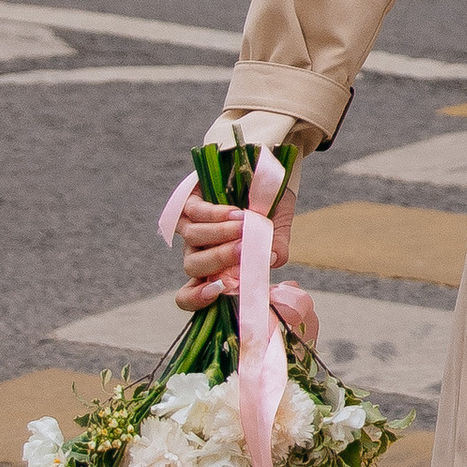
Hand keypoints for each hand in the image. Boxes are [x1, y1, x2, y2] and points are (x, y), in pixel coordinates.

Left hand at [174, 130, 302, 310]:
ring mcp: (192, 227)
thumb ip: (275, 247)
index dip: (196, 299)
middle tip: (243, 250)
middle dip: (218, 260)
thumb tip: (272, 260)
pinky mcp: (189, 202)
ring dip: (220, 235)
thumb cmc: (269, 206)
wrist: (264, 167)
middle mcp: (199, 251)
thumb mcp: (277, 228)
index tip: (218, 292)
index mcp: (216, 268)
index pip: (191, 294)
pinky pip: (195, 213)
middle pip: (193, 267)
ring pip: (193, 240)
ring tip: (246, 225)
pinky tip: (236, 212)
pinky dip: (216, 215)